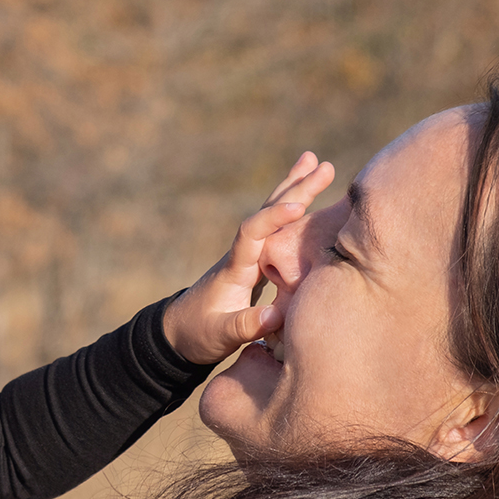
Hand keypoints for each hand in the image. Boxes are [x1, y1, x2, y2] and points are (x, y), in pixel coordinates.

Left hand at [164, 152, 334, 363]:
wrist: (178, 333)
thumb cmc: (197, 334)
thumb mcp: (220, 335)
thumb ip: (245, 325)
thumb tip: (276, 316)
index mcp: (235, 268)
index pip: (253, 233)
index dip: (274, 218)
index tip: (298, 206)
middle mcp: (242, 255)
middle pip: (267, 214)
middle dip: (294, 190)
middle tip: (320, 164)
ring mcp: (249, 257)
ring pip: (273, 218)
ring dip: (294, 191)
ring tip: (314, 163)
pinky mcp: (256, 264)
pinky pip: (279, 233)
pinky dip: (295, 215)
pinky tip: (309, 203)